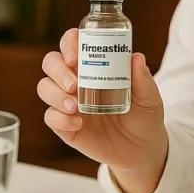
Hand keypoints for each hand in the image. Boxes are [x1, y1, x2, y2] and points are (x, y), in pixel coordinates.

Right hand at [37, 29, 167, 192]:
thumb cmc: (144, 115)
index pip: (72, 43)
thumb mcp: (149, 97)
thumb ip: (143, 79)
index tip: (76, 57)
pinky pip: (50, 117)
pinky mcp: (65, 125)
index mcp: (94, 64)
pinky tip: (78, 123)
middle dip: (57, 70)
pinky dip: (59, 118)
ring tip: (75, 106)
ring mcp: (68, 101)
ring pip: (45, 87)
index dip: (69, 43)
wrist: (141, 149)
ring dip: (55, 94)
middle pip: (51, 62)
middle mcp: (76, 79)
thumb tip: (137, 58)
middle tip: (74, 84)